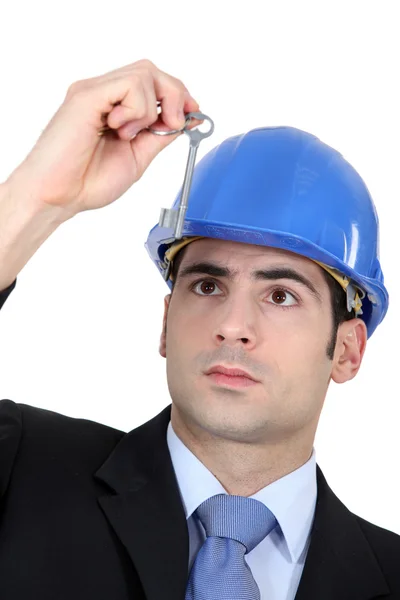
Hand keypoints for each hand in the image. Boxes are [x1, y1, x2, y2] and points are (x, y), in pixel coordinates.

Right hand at [6, 59, 199, 218]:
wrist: (61, 196)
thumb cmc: (89, 181)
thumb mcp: (139, 157)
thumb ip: (160, 135)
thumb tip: (188, 119)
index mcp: (115, 107)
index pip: (154, 82)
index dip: (178, 95)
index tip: (193, 113)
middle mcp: (104, 94)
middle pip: (152, 70)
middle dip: (174, 96)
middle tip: (171, 125)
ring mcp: (95, 91)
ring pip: (144, 73)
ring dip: (150, 108)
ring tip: (128, 135)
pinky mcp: (86, 95)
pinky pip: (129, 84)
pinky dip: (136, 109)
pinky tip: (119, 129)